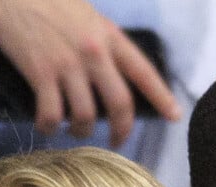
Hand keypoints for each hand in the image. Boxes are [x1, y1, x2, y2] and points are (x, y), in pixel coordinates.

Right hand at [0, 0, 180, 144]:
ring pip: (86, 116)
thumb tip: (114, 76)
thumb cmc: (50, 3)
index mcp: (110, 37)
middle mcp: (94, 53)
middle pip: (120, 104)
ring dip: (82, 132)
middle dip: (122, 131)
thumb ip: (104, 43)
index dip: (162, 97)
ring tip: (77, 131)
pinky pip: (52, 114)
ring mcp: (67, 65)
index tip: (174, 116)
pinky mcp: (41, 75)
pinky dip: (49, 127)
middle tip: (118, 142)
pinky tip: (47, 127)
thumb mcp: (88, 16)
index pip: (144, 72)